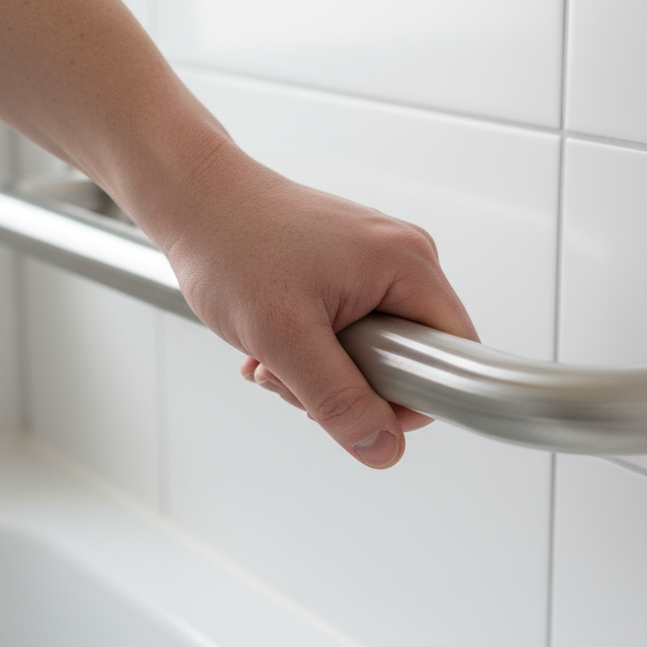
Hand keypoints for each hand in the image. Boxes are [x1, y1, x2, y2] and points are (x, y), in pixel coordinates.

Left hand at [158, 142, 478, 468]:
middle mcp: (402, 258)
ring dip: (319, 370)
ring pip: (372, 352)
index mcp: (409, 265)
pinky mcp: (347, 268)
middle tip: (295, 373)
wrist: (193, 199)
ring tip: (273, 352)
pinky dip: (308, 349)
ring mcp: (374, 262)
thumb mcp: (285, 338)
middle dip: (349, 385)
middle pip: (409, 359)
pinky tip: (271, 341)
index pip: (453, 357)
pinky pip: (350, 332)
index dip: (411, 397)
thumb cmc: (232, 244)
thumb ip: (339, 400)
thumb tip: (383, 448)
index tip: (356, 403)